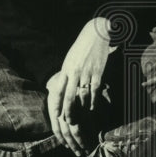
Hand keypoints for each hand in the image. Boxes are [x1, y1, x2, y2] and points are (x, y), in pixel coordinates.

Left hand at [45, 18, 114, 154]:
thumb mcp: (70, 59)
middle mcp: (74, 72)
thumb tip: (61, 87)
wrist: (96, 33)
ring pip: (83, 95)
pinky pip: (95, 90)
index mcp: (66, 69)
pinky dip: (93, 100)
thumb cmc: (82, 47)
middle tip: (69, 123)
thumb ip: (67, 73)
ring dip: (82, 109)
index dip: (58, 105)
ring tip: (81, 118)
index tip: (57, 116)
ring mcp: (87, 72)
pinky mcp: (98, 71)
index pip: (59, 91)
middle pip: (69, 96)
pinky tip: (92, 108)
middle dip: (69, 112)